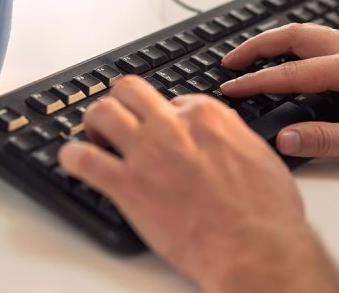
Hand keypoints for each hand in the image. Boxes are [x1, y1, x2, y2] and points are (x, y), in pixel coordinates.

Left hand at [59, 76, 338, 292]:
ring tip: (96, 138)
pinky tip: (74, 162)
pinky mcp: (127, 186)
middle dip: (123, 102)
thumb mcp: (261, 154)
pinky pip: (83, 159)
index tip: (162, 128)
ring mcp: (147, 153)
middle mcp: (172, 126)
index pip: (173, 98)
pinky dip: (71, 157)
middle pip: (130, 90)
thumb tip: (225, 135)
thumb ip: (234, 136)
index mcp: (207, 116)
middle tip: (121, 120)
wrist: (255, 248)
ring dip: (94, 123)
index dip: (165, 115)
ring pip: (101, 113)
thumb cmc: (266, 210)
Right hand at [221, 23, 338, 171]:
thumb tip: (285, 138)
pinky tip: (291, 56)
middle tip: (231, 59)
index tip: (232, 88)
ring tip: (252, 54)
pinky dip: (297, 43)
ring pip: (309, 32)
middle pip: (295, 35)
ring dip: (276, 40)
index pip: (292, 73)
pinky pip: (323, 38)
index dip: (256, 81)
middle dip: (257, 45)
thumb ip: (324, 140)